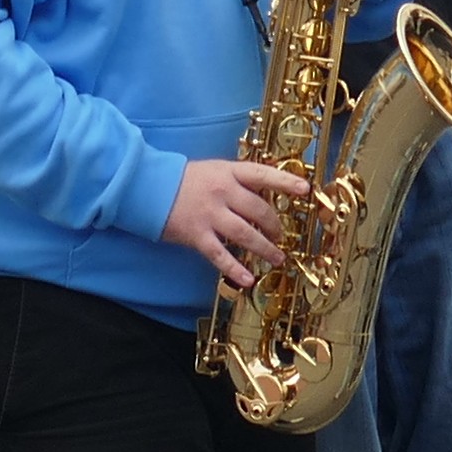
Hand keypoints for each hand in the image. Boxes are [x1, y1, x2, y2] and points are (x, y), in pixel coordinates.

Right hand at [160, 156, 307, 286]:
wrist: (147, 188)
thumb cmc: (183, 180)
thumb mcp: (213, 171)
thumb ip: (236, 182)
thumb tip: (263, 196)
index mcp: (228, 173)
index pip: (262, 175)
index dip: (285, 182)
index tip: (304, 190)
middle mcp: (222, 193)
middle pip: (259, 210)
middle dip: (274, 226)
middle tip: (281, 236)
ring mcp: (210, 215)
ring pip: (246, 234)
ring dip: (265, 248)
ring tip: (277, 258)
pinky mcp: (197, 235)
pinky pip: (221, 256)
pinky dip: (236, 269)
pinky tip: (248, 280)